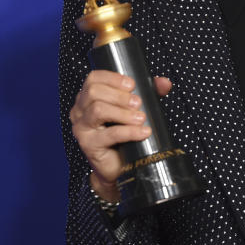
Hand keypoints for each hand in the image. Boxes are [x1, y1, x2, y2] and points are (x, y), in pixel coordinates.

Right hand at [70, 70, 172, 201]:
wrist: (119, 165)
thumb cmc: (124, 133)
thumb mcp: (136, 109)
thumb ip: (149, 92)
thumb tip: (164, 82)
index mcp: (88, 97)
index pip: (93, 78)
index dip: (112, 78)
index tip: (132, 84)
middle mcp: (80, 110)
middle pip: (94, 92)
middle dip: (120, 96)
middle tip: (139, 103)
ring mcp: (82, 128)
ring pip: (98, 110)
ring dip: (123, 112)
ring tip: (141, 118)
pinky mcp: (88, 144)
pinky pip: (109, 134)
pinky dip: (129, 131)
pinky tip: (143, 132)